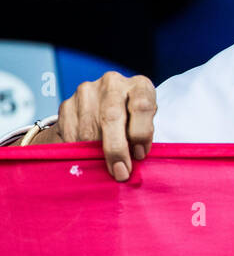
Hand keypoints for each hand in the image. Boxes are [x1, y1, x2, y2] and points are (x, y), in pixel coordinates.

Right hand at [30, 71, 157, 181]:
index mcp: (139, 85)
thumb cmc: (132, 120)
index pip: (142, 106)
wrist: (102, 108)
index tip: (139, 155)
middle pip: (112, 117)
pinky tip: (87, 155)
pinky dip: (79, 150)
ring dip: (96, 153)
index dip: (141, 133)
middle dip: (116, 149)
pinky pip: (71, 133)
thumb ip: (142, 137)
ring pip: (89, 129)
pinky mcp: (67, 104)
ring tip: (104, 165)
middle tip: (120, 172)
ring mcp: (88, 92)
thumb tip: (134, 159)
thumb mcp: (144, 124)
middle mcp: (113, 84)